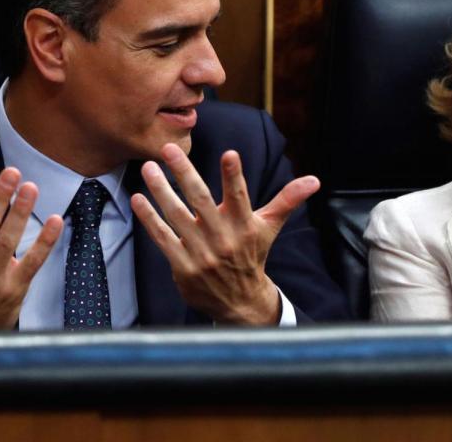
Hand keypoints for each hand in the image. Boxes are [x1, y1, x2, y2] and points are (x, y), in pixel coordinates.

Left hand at [131, 143, 319, 324]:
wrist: (240, 302)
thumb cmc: (253, 255)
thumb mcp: (270, 227)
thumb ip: (287, 200)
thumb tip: (314, 180)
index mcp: (244, 225)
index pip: (240, 195)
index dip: (234, 175)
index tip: (229, 153)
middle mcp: (223, 238)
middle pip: (200, 200)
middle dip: (184, 173)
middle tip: (168, 149)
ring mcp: (201, 253)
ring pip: (177, 216)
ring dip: (160, 191)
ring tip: (148, 168)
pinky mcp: (183, 266)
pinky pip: (163, 238)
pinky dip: (150, 218)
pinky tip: (138, 198)